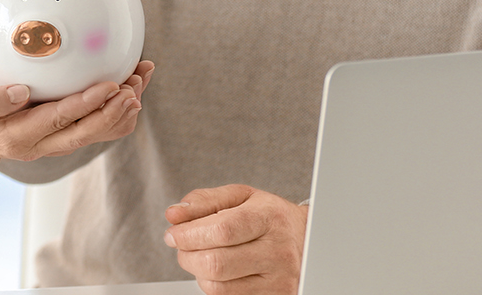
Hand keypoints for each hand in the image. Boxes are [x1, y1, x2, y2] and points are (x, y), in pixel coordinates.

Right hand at [0, 61, 154, 163]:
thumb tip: (19, 91)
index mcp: (16, 137)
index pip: (58, 119)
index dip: (87, 104)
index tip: (110, 86)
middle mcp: (37, 146)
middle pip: (84, 132)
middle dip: (114, 110)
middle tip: (135, 86)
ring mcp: (47, 144)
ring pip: (91, 133)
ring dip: (118, 112)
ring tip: (139, 83)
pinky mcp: (52, 137)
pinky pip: (88, 129)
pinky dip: (111, 113)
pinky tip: (125, 91)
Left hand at [163, 184, 308, 294]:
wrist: (307, 239)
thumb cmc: (269, 216)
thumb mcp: (240, 196)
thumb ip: (204, 201)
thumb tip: (173, 215)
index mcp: (269, 218)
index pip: (222, 230)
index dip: (189, 234)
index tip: (173, 233)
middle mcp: (278, 252)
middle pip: (216, 263)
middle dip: (187, 255)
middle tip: (182, 245)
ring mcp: (279, 281)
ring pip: (218, 287)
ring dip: (197, 272)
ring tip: (200, 256)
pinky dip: (213, 285)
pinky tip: (218, 270)